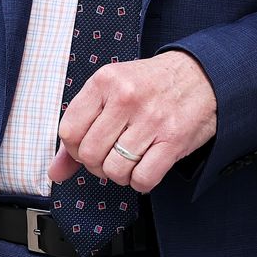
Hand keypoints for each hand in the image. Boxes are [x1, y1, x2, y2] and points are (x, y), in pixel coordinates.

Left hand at [47, 50, 217, 193]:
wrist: (201, 74)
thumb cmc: (152, 84)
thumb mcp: (111, 91)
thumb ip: (81, 128)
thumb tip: (55, 171)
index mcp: (105, 81)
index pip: (68, 132)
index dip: (74, 148)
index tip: (88, 145)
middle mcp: (127, 97)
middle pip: (90, 155)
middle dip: (97, 164)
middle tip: (111, 154)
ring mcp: (151, 119)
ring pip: (114, 170)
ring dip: (120, 174)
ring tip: (130, 160)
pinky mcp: (174, 139)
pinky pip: (143, 179)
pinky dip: (141, 182)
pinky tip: (146, 166)